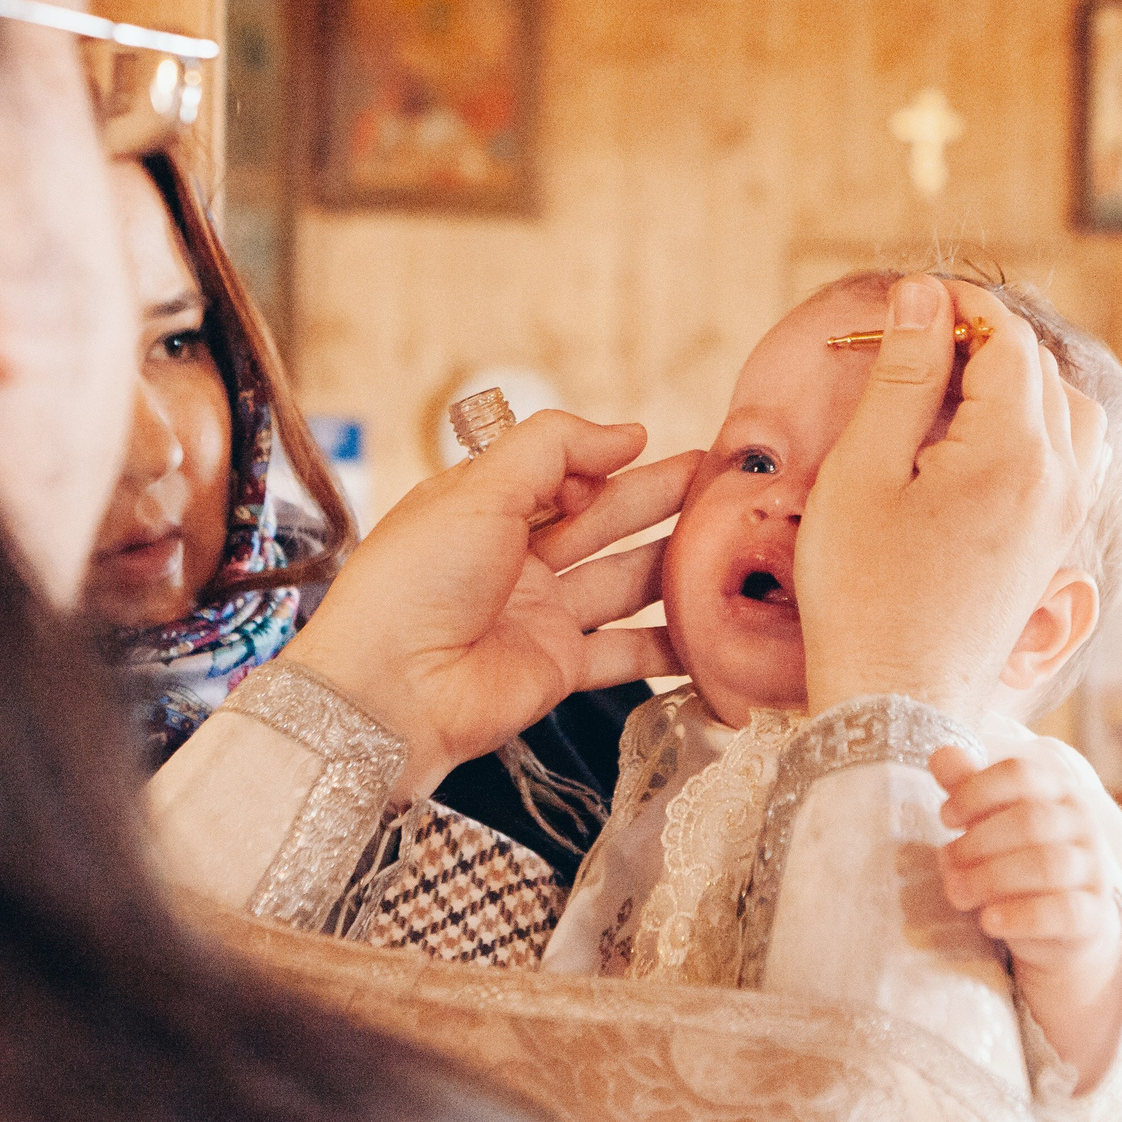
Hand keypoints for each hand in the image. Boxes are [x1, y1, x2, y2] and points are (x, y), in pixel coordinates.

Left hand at [281, 414, 695, 800]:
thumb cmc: (414, 581)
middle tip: (722, 482)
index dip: (604, 461)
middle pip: (601, 522)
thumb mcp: (479, 488)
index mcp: (483, 508)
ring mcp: (539, 616)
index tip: (653, 446)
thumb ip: (555, 447)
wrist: (388, 690)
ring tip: (733, 542)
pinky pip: (627, 651)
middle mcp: (514, 560)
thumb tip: (628, 432)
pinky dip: (670, 643)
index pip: (559, 474)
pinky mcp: (558, 668)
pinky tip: (713, 626)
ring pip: (623, 581)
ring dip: (674, 563)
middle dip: (659, 500)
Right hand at [793, 275, 1107, 720]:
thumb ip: (902, 375)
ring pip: (1067, 412)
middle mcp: (1059, 477)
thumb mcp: (864, 470)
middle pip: (1040, 370)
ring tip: (948, 389)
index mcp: (1015, 450)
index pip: (1005, 339)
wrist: (895, 699)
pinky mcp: (1053, 546)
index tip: (906, 305)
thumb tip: (923, 295)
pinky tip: (978, 445)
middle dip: (982, 339)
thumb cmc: (863, 590)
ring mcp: (1063, 515)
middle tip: (912, 344)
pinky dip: (1033, 428)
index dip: (957, 307)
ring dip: (1015, 383)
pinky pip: (1068, 459)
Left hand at [932, 744, 1121, 1089]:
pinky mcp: (1093, 915)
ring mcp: (1094, 870)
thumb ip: (968, 788)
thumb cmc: (1018, 860)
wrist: (1064, 926)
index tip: (945, 816)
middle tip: (946, 862)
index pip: (1021, 774)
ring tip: (956, 892)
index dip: (976, 791)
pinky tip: (988, 920)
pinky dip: (1019, 916)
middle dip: (977, 842)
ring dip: (989, 879)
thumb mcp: (991, 821)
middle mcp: (1082, 825)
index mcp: (1057, 791)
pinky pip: (1062, 912)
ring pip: (1046, 865)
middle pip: (1029, 821)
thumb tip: (940, 755)